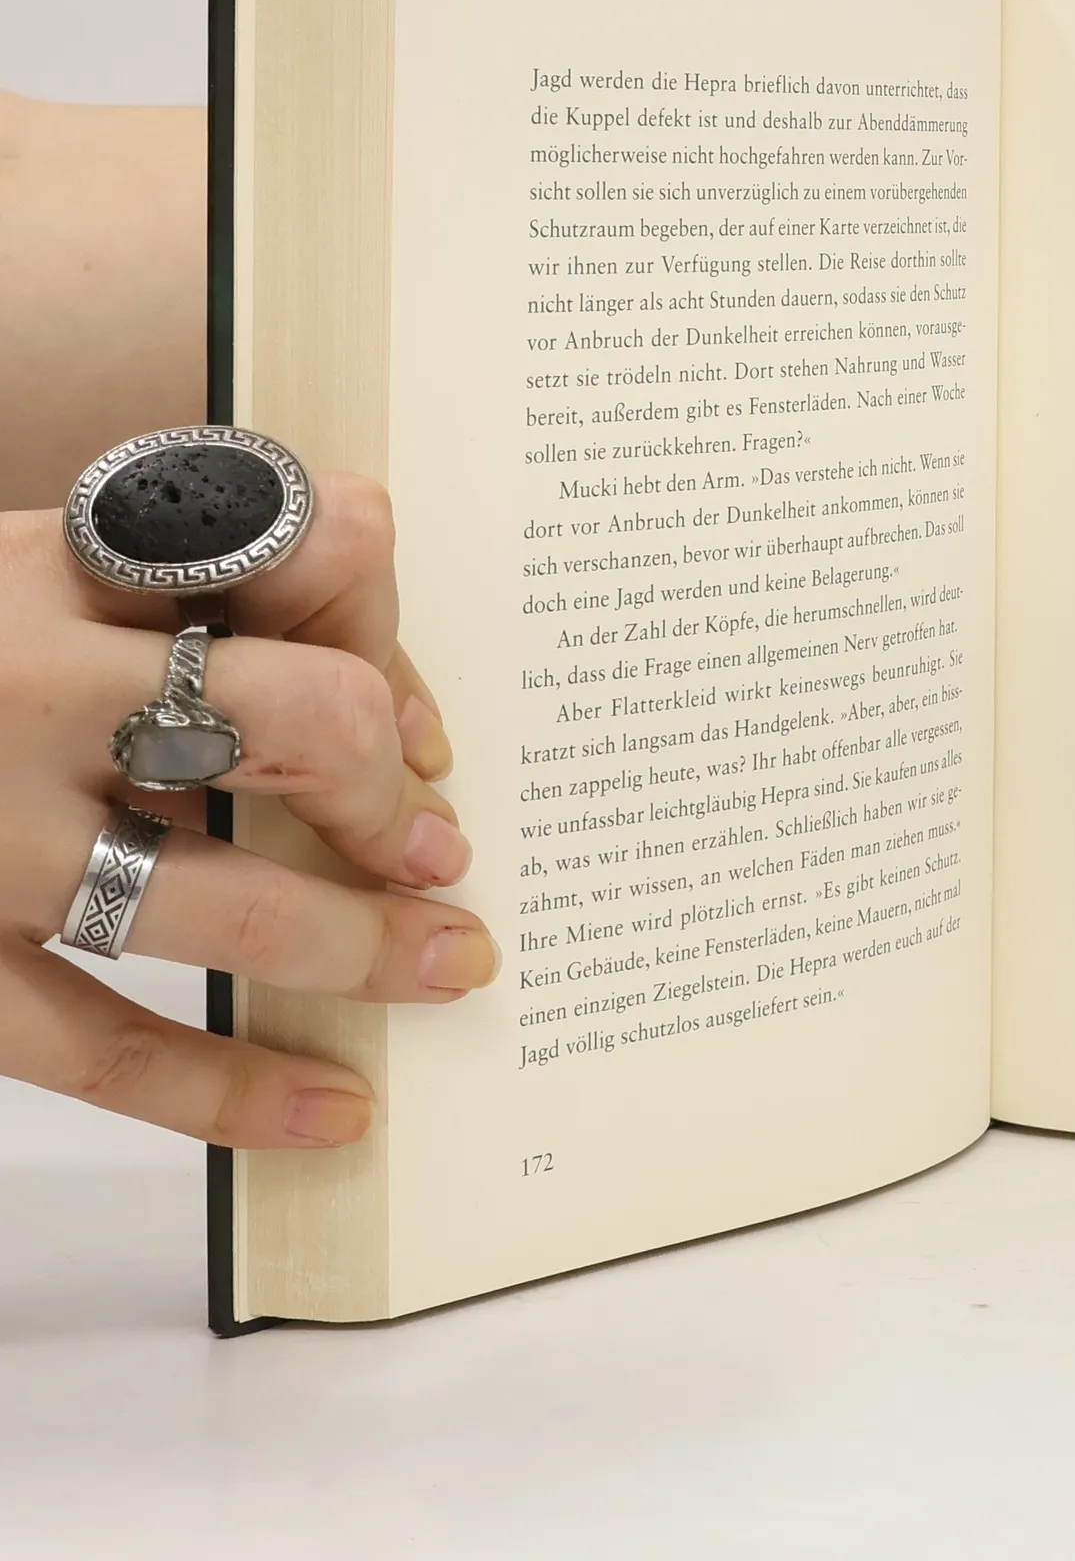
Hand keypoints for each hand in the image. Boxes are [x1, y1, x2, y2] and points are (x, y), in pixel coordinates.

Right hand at [0, 474, 497, 1146]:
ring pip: (227, 904)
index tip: (411, 718)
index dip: (383, 629)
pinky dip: (231, 1091)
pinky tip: (330, 1110)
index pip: (301, 545)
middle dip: (390, 794)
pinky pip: (104, 1050)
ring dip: (363, 946)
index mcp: (61, 563)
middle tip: (436, 848)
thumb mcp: (48, 566)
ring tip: (450, 965)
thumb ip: (203, 588)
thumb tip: (404, 691)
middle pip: (299, 721)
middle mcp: (25, 688)